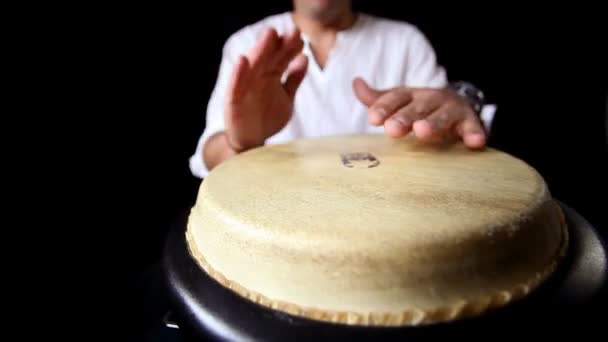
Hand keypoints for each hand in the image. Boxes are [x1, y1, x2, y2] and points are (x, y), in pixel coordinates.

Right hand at [225, 28, 307, 150]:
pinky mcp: (233, 101)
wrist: (251, 142)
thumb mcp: (286, 97)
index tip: (301, 36)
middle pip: (268, 57)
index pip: (281, 57)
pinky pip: (235, 85)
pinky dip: (237, 73)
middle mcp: (257, 77)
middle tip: (291, 31)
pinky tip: (242, 60)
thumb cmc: (267, 117)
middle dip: (278, 44)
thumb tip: (305, 57)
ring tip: (269, 35)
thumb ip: (294, 79)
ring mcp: (245, 87)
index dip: (290, 47)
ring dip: (260, 50)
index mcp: (270, 75)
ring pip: (253, 66)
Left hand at [353, 78, 485, 148]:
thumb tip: (356, 83)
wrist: (458, 105)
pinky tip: (474, 142)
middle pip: (417, 107)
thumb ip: (377, 99)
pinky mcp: (469, 122)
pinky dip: (474, 133)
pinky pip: (472, 128)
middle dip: (404, 117)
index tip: (373, 119)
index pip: (395, 98)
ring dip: (433, 123)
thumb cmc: (420, 108)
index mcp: (410, 95)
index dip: (384, 107)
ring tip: (422, 131)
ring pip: (442, 116)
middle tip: (392, 129)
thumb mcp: (399, 102)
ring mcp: (451, 110)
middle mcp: (430, 99)